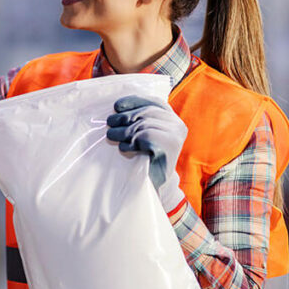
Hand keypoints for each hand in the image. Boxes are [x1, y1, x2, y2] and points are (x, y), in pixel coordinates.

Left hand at [105, 95, 187, 211]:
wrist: (155, 187)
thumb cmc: (145, 159)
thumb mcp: (143, 135)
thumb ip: (138, 120)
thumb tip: (117, 108)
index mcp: (173, 120)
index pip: (154, 102)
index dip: (135, 101)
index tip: (116, 105)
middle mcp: (178, 125)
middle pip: (146, 112)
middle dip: (124, 117)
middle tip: (109, 124)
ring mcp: (176, 136)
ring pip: (143, 124)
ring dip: (123, 131)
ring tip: (112, 136)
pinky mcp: (170, 148)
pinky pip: (145, 137)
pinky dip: (131, 142)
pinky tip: (125, 149)